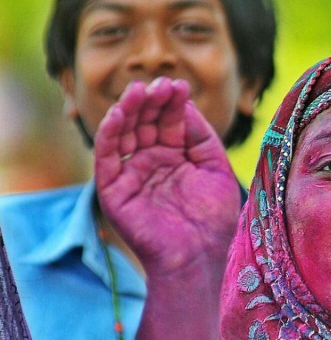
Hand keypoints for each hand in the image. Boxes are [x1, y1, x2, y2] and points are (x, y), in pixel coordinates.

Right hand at [94, 77, 239, 273]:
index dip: (173, 103)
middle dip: (152, 102)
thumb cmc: (214, 217)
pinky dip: (109, 133)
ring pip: (124, 133)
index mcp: (175, 157)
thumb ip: (202, 136)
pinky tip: (119, 114)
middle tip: (161, 84)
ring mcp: (131, 174)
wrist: (200, 255)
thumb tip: (186, 104)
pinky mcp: (113, 189)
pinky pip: (106, 156)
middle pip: (146, 122)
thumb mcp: (215, 168)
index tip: (180, 85)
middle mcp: (151, 162)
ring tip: (140, 90)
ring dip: (129, 109)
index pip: (169, 121)